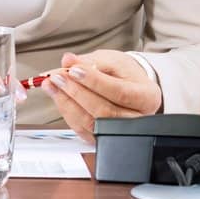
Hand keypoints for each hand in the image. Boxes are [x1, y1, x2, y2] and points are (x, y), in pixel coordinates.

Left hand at [44, 50, 162, 142]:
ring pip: (90, 123)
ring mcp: (119, 132)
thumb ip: (92, 61)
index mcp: (146, 96)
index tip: (74, 70)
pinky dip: (67, 113)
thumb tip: (69, 61)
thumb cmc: (126, 75)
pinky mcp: (102, 138)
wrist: (129, 87)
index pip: (119, 92)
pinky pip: (82, 130)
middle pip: (104, 111)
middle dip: (76, 92)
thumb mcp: (115, 61)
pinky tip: (59, 97)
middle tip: (58, 77)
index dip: (94, 82)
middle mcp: (136, 118)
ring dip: (67, 103)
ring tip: (53, 85)